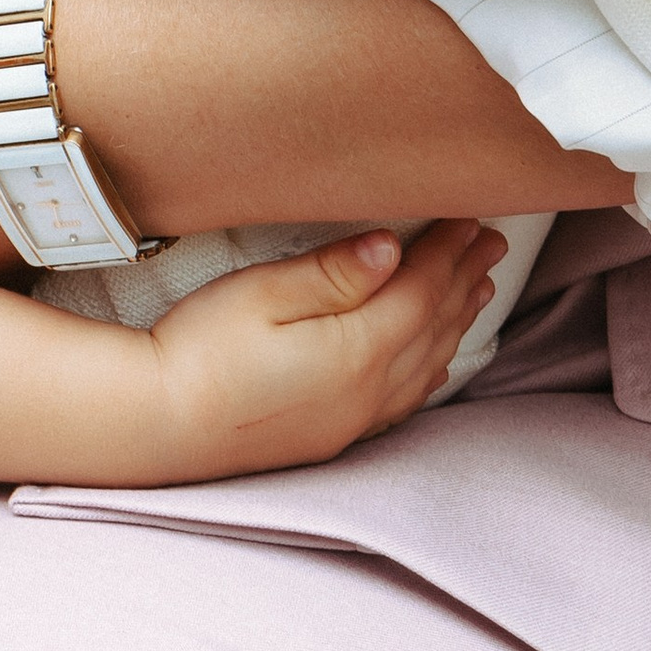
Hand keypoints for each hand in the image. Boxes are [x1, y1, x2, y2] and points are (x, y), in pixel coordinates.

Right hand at [142, 220, 506, 482]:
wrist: (158, 425)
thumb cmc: (201, 351)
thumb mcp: (262, 294)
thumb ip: (334, 274)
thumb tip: (392, 249)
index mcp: (357, 350)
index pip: (421, 290)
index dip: (449, 250)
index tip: (471, 215)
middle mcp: (367, 391)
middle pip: (431, 325)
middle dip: (464, 279)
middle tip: (492, 241)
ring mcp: (352, 419)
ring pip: (424, 363)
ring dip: (454, 321)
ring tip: (477, 289)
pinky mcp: (331, 435)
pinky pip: (402, 399)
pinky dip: (429, 368)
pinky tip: (432, 359)